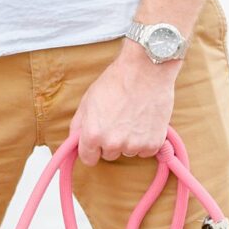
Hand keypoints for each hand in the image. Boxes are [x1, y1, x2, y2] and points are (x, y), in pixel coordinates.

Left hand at [71, 46, 176, 164]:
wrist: (146, 70)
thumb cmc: (116, 81)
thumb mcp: (88, 100)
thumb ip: (78, 125)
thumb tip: (75, 142)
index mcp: (93, 134)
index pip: (88, 159)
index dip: (92, 149)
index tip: (97, 142)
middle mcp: (113, 143)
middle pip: (109, 155)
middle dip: (111, 142)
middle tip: (118, 120)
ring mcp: (134, 145)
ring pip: (128, 152)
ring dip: (130, 140)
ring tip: (133, 117)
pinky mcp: (153, 143)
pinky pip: (145, 151)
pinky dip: (146, 140)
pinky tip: (145, 121)